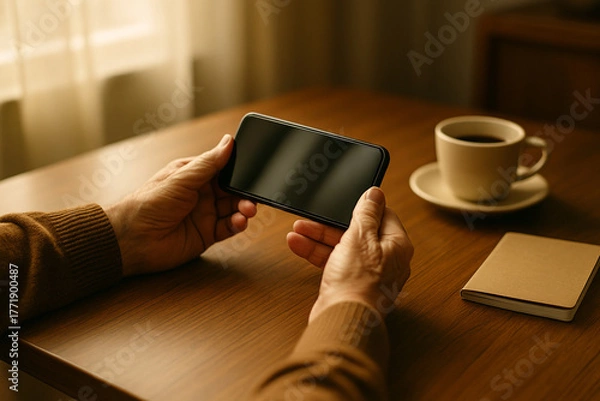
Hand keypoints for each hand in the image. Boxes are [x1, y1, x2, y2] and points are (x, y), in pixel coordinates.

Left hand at [105, 134, 256, 276]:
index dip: (238, 169)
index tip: (254, 169)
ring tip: (247, 210)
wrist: (132, 239)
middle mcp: (201, 193)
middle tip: (253, 195)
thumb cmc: (148, 203)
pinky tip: (240, 222)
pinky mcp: (207, 234)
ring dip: (244, 208)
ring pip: (234, 209)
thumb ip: (208, 163)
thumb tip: (228, 141)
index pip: (223, 168)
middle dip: (245, 192)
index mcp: (194, 175)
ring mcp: (204, 214)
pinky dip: (238, 224)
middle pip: (232, 190)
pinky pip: (229, 228)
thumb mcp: (181, 178)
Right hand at [287, 187, 412, 320]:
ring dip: (318, 237)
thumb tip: (376, 193)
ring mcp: (367, 273)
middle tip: (313, 217)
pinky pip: (334, 262)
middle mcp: (386, 260)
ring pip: (342, 247)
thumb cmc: (357, 281)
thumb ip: (367, 212)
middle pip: (358, 231)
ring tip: (298, 230)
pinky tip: (299, 244)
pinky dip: (317, 253)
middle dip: (330, 224)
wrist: (342, 318)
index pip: (384, 216)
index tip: (347, 201)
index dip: (364, 207)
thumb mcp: (360, 236)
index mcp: (397, 246)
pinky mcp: (349, 284)